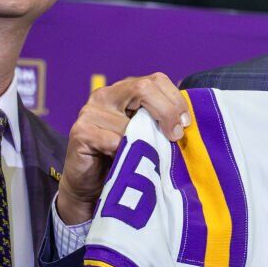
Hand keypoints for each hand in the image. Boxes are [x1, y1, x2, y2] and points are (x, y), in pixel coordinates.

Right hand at [56, 73, 189, 225]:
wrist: (92, 186)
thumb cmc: (125, 158)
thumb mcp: (146, 134)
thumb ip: (160, 120)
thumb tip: (187, 120)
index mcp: (124, 90)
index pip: (156, 80)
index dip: (175, 100)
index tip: (185, 124)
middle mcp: (105, 95)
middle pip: (144, 88)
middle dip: (166, 112)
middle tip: (174, 136)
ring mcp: (90, 111)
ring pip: (130, 123)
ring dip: (141, 144)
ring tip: (138, 157)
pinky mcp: (80, 132)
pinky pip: (112, 140)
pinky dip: (122, 153)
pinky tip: (118, 160)